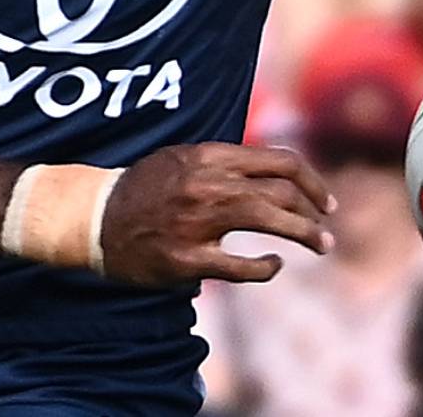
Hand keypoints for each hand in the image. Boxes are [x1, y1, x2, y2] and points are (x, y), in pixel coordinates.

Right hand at [99, 142, 333, 287]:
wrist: (96, 216)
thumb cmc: (145, 188)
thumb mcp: (184, 159)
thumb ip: (225, 163)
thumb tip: (273, 173)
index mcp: (209, 156)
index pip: (279, 161)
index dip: (312, 181)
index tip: (324, 200)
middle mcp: (207, 183)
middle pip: (283, 192)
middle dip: (315, 212)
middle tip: (326, 231)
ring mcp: (198, 221)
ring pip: (270, 220)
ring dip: (305, 235)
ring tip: (321, 245)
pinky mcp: (187, 258)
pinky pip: (241, 266)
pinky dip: (266, 266)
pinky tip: (273, 264)